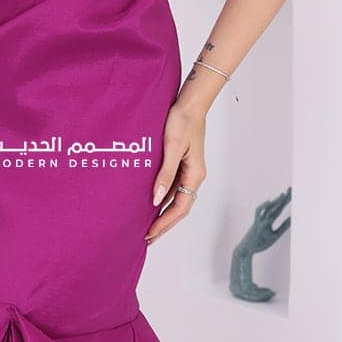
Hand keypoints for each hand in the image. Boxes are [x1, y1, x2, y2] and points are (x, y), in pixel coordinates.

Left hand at [145, 102, 206, 244]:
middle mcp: (194, 176)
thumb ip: (165, 174)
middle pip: (180, 208)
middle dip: (164, 225)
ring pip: (176, 200)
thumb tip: (156, 200)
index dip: (164, 223)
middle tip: (147, 239)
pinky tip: (150, 204)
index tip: (149, 234)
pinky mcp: (181, 164)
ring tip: (147, 227)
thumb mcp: (172, 147)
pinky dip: (162, 199)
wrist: (189, 103)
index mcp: (195, 174)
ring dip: (163, 214)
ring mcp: (188, 171)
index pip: (180, 208)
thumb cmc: (182, 121)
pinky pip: (172, 188)